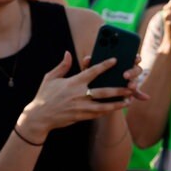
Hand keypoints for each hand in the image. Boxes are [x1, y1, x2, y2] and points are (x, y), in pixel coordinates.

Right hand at [19, 53, 134, 138]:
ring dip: (118, 103)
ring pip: (104, 105)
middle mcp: (79, 94)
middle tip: (131, 86)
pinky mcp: (81, 116)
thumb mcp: (50, 78)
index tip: (115, 60)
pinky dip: (108, 111)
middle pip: (104, 91)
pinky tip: (117, 108)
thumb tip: (68, 53)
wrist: (38, 117)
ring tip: (129, 100)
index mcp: (73, 82)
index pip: (92, 71)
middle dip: (119, 89)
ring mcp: (81, 107)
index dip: (104, 65)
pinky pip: (98, 114)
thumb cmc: (44, 95)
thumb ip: (62, 66)